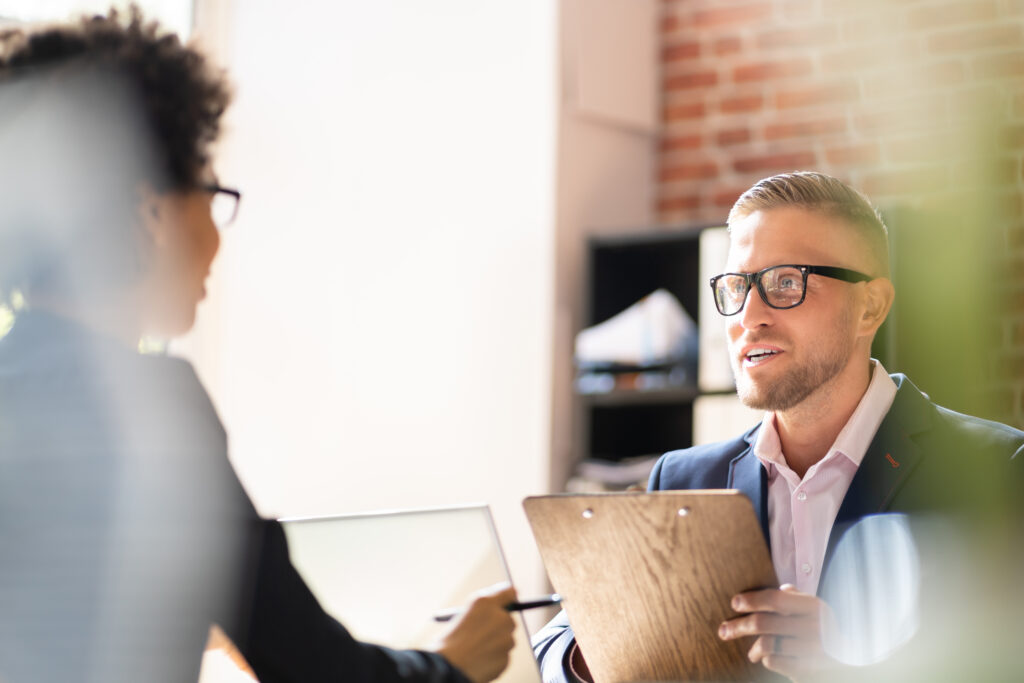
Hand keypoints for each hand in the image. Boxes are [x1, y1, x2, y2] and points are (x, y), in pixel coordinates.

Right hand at [433, 583, 516, 682]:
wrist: (448, 666)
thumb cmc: (450, 641)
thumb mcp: (462, 615)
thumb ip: (485, 607)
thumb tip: (504, 603)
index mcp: (485, 603)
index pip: (509, 592)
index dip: (508, 597)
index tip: (506, 603)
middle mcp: (500, 617)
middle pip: (509, 620)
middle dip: (500, 626)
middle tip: (484, 633)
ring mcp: (506, 639)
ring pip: (506, 640)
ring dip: (496, 643)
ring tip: (475, 649)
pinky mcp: (506, 658)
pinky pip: (503, 656)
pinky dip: (494, 658)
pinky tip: (478, 660)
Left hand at [717, 584, 835, 681]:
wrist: (853, 659)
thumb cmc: (827, 629)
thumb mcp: (817, 609)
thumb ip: (797, 597)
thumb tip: (780, 587)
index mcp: (814, 606)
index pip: (775, 598)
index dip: (751, 600)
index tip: (734, 603)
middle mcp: (814, 626)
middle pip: (763, 623)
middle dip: (738, 626)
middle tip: (723, 631)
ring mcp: (812, 649)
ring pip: (766, 644)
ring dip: (753, 649)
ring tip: (751, 653)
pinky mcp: (809, 669)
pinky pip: (775, 662)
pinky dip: (767, 660)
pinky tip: (768, 660)